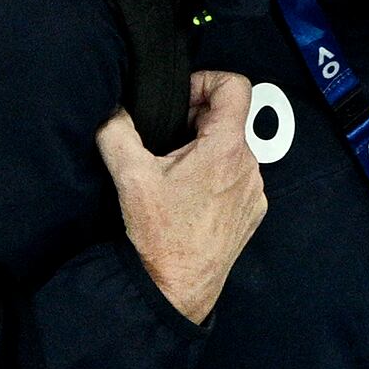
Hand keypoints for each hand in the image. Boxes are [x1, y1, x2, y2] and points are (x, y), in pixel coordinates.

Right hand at [98, 71, 267, 325]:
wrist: (176, 286)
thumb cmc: (158, 233)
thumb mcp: (128, 174)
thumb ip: (117, 128)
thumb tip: (114, 108)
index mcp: (227, 149)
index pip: (236, 87)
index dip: (205, 82)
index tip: (179, 101)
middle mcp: (251, 167)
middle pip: (232, 119)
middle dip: (197, 118)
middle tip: (166, 138)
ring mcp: (255, 192)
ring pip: (234, 149)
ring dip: (206, 148)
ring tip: (174, 169)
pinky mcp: (252, 212)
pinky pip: (238, 177)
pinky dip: (215, 175)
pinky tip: (188, 194)